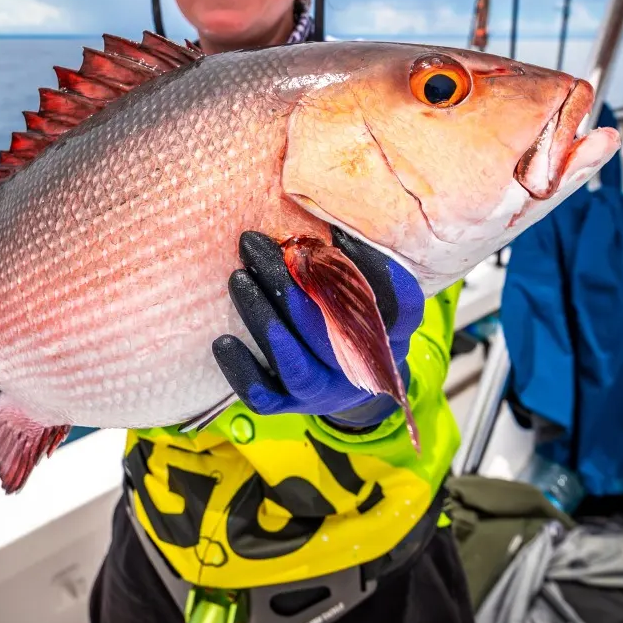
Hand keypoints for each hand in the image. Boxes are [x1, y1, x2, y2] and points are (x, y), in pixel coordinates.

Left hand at [212, 228, 424, 428]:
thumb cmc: (351, 316)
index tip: (337, 239)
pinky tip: (222, 341)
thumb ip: (357, 256)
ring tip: (238, 279)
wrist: (348, 379)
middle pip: (327, 328)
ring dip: (262, 318)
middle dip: (286, 281)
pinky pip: (265, 395)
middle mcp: (361, 367)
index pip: (399, 304)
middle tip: (254, 244)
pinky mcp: (291, 407)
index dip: (372, 271)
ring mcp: (326, 391)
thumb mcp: (367, 286)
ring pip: (294, 362)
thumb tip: (328, 215)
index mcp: (391, 332)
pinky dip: (242, 370)